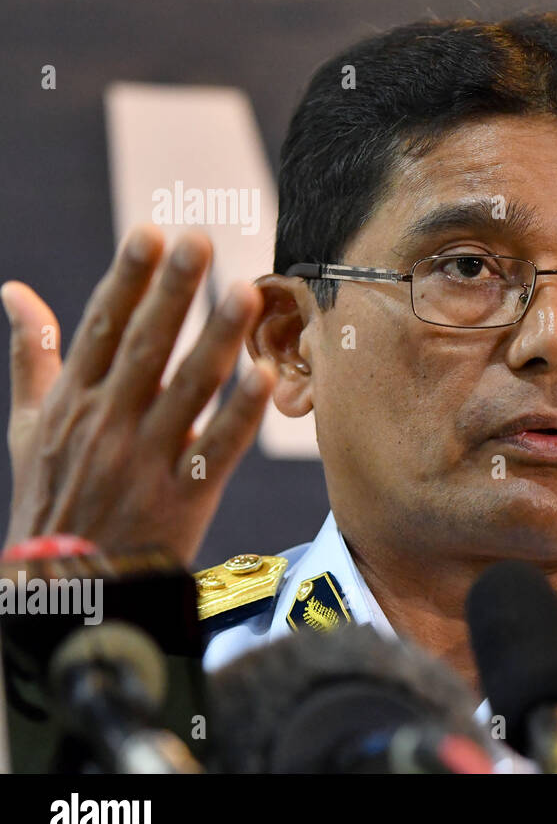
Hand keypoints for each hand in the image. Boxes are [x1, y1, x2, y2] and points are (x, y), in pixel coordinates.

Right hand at [4, 224, 275, 562]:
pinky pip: (215, 451)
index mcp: (72, 402)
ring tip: (244, 294)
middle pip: (144, 348)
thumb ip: (33, 355)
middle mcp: (107, 424)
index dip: (126, 280)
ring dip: (216, 341)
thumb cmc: (51, 499)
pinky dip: (239, 417)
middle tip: (197, 241)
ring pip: (187, 391)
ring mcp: (144, 461)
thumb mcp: (28, 426)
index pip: (100, 328)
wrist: (65, 590)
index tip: (150, 234)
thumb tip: (14, 292)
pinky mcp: (182, 499)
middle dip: (171, 293)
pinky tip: (265, 380)